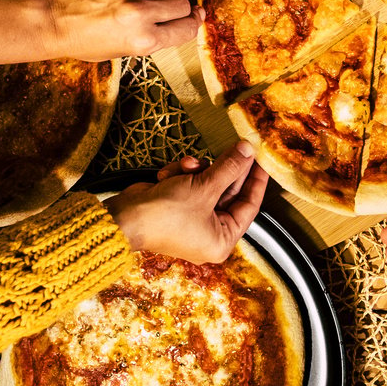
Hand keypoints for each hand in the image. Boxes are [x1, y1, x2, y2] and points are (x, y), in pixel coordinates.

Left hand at [42, 0, 197, 59]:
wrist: (53, 20)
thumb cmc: (87, 41)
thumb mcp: (126, 51)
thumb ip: (158, 36)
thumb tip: (191, 17)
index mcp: (143, 40)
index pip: (186, 27)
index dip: (193, 21)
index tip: (195, 16)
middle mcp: (137, 14)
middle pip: (180, 3)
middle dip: (174, 7)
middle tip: (157, 10)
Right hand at [107, 143, 267, 263]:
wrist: (124, 217)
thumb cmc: (166, 214)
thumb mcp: (204, 188)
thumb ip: (229, 168)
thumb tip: (248, 150)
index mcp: (222, 239)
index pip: (250, 206)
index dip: (257, 180)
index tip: (262, 159)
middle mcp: (209, 231)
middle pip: (228, 191)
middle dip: (225, 169)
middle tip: (236, 146)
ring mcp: (191, 218)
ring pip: (207, 182)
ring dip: (197, 170)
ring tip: (187, 166)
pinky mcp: (176, 205)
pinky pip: (189, 184)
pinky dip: (180, 175)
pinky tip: (168, 175)